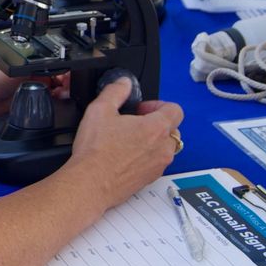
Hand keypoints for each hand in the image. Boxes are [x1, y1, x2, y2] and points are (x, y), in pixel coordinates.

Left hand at [0, 63, 68, 128]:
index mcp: (28, 62)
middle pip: (57, 79)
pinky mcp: (26, 108)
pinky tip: (54, 104)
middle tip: (66, 86)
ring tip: (60, 94)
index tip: (70, 76)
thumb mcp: (17, 66)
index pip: (54, 64)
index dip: (65, 69)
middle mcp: (30, 76)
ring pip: (54, 94)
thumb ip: (39, 66)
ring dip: (61, 95)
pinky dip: (52, 107)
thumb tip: (60, 68)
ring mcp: (29, 92)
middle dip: (66, 82)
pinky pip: (44, 108)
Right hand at [65, 77, 182, 209]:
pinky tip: (125, 156)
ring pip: (165, 148)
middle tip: (134, 123)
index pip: (175, 110)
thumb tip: (124, 83)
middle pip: (172, 129)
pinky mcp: (150, 179)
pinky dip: (147, 157)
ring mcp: (158, 165)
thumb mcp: (100, 109)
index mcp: (156, 128)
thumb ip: (115, 91)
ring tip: (129, 140)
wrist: (90, 182)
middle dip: (156, 123)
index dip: (159, 105)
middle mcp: (163, 148)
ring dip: (153, 141)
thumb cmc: (96, 150)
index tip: (142, 109)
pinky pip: (156, 163)